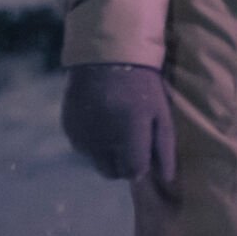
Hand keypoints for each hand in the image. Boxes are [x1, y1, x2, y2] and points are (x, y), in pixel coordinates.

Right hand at [60, 62, 176, 187]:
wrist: (105, 55)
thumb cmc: (142, 84)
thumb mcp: (160, 112)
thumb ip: (164, 147)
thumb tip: (167, 179)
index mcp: (129, 133)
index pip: (133, 172)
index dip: (140, 165)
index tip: (142, 151)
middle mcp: (102, 138)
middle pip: (112, 173)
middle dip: (123, 163)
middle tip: (129, 139)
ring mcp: (82, 134)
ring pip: (96, 161)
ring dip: (106, 152)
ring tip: (114, 124)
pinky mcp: (69, 128)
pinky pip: (82, 148)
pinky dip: (92, 141)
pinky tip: (99, 118)